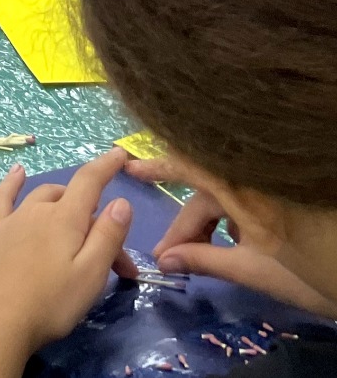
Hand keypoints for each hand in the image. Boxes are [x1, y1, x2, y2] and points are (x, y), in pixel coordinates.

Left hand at [0, 151, 136, 357]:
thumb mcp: (92, 272)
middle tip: (114, 263)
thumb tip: (121, 201)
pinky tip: (17, 172)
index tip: (120, 153)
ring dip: (66, 209)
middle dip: (96, 221)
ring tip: (80, 239)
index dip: (106, 165)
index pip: (89, 181)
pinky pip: (3, 196)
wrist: (1, 318)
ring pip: (44, 198)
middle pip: (73, 201)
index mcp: (66, 218)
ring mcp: (13, 218)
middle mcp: (38, 209)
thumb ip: (107, 235)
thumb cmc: (54, 301)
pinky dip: (12, 182)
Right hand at [126, 157, 336, 315]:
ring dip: (206, 223)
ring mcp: (270, 189)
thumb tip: (164, 261)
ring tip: (197, 255)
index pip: (190, 166)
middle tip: (167, 257)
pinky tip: (231, 243)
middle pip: (204, 192)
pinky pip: (243, 198)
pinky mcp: (283, 199)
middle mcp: (254, 181)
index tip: (130, 169)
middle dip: (184, 226)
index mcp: (244, 192)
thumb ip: (207, 261)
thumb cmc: (309, 274)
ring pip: (223, 197)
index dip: (158, 165)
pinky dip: (229, 218)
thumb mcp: (254, 271)